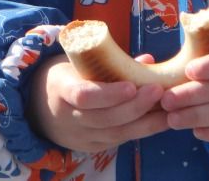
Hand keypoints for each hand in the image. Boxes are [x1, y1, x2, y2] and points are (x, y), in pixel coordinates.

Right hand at [28, 56, 168, 152]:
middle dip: (135, 107)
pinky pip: (119, 141)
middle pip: (105, 118)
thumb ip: (110, 63)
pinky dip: (141, 131)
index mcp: (61, 89)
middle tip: (159, 91)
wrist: (41, 110)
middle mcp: (69, 118)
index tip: (131, 86)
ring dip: (145, 123)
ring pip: (115, 134)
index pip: (84, 95)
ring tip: (168, 109)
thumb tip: (148, 61)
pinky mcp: (92, 148)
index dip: (109, 94)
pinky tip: (160, 121)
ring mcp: (81, 136)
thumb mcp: (77, 64)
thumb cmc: (66, 78)